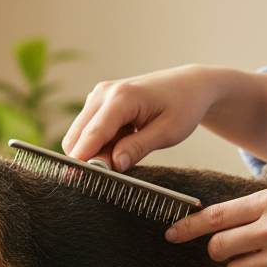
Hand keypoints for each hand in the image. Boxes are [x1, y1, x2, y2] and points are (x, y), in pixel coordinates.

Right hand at [63, 65, 221, 170]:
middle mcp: (103, 93)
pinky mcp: (97, 102)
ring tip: (126, 148)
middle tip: (117, 169)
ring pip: (78, 136)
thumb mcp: (167, 132)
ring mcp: (98, 95)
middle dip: (90, 159)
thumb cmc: (182, 106)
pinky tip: (123, 139)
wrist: (188, 85)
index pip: (92, 134)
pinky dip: (98, 143)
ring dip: (95, 151)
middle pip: (77, 137)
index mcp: (122, 97)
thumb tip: (114, 165)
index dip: (83, 160)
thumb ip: (138, 148)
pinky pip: (86, 131)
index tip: (81, 182)